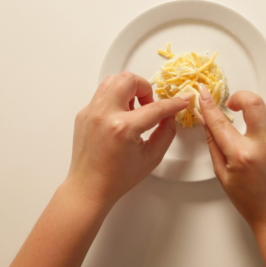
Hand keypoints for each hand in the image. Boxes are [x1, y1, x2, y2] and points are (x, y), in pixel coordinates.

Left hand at [65, 72, 192, 206]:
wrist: (89, 187)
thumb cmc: (117, 178)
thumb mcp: (151, 157)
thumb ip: (166, 132)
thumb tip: (171, 114)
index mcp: (123, 128)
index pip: (155, 107)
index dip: (173, 103)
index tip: (182, 100)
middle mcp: (104, 115)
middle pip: (129, 79)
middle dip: (145, 88)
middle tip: (149, 104)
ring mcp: (90, 112)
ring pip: (113, 80)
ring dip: (129, 89)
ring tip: (134, 109)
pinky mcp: (84, 113)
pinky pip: (103, 94)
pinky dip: (116, 99)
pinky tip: (121, 117)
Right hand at [197, 85, 265, 229]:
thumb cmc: (250, 199)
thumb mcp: (223, 174)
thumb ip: (214, 143)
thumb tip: (207, 119)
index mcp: (243, 155)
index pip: (221, 121)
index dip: (210, 105)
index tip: (205, 95)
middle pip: (253, 101)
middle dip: (240, 97)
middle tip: (235, 104)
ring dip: (258, 116)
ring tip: (255, 134)